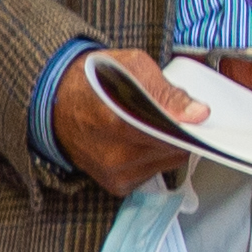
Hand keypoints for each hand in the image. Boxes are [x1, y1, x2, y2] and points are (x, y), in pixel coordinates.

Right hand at [46, 42, 194, 193]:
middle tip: (167, 114)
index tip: (192, 115)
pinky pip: (152, 173)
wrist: (54, 101)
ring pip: (166, 163)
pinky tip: (137, 140)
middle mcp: (115, 156)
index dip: (186, 124)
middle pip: (174, 151)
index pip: (171, 135)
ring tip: (147, 124)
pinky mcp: (116, 185)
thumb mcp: (131, 66)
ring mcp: (115, 174)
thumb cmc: (91, 80)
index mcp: (117, 123)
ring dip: (165, 145)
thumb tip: (197, 113)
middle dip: (177, 132)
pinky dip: (152, 157)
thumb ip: (166, 91)